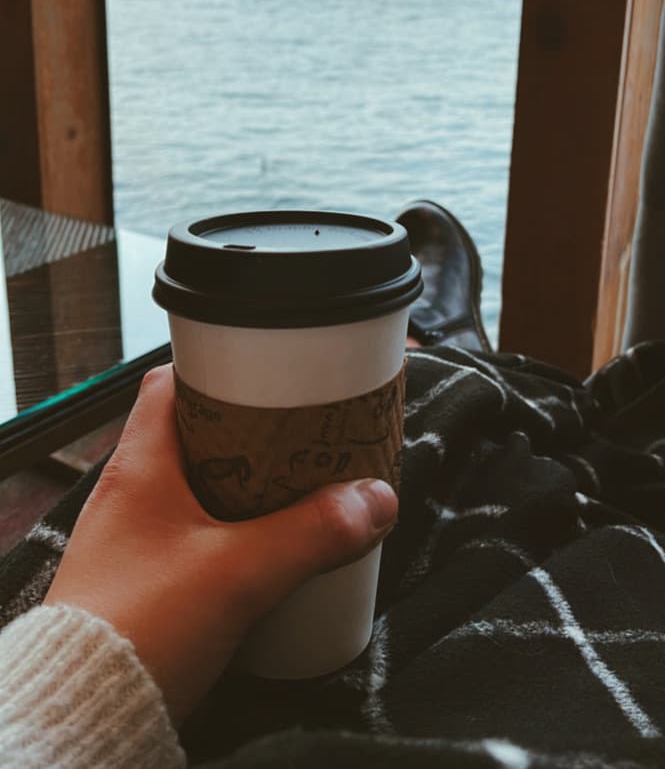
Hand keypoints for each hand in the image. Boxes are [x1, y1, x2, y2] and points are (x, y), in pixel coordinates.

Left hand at [44, 365, 397, 724]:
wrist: (84, 709)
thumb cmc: (140, 626)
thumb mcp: (238, 572)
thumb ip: (311, 532)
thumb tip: (374, 499)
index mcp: (140, 465)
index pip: (170, 382)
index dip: (219, 370)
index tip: (269, 374)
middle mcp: (129, 494)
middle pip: (195, 437)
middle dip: (251, 436)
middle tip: (300, 438)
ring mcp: (131, 539)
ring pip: (197, 490)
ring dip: (245, 491)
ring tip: (295, 495)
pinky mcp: (141, 583)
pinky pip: (193, 538)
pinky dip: (231, 536)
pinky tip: (264, 556)